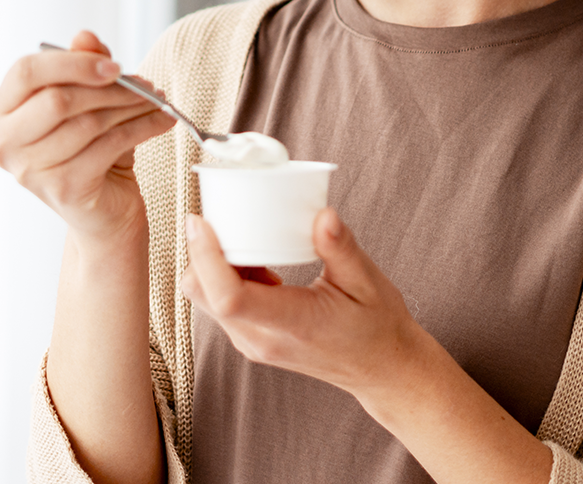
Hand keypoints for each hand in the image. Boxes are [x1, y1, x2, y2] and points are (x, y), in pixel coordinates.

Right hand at [0, 30, 174, 239]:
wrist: (104, 210)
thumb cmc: (92, 148)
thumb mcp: (89, 101)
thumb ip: (85, 66)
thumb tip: (85, 36)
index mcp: (3, 111)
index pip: (26, 72)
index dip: (72, 63)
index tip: (115, 66)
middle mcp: (6, 143)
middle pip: (58, 99)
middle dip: (110, 88)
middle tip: (147, 85)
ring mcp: (30, 170)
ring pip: (88, 122)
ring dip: (133, 107)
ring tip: (159, 102)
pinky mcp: (63, 188)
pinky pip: (109, 145)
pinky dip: (143, 128)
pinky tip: (163, 121)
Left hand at [179, 208, 425, 393]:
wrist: (381, 368)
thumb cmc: (377, 325)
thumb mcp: (367, 281)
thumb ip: (341, 247)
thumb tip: (323, 215)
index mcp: (292, 323)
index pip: (229, 298)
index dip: (205, 257)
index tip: (200, 220)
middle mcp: (262, 339)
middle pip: (202, 295)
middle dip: (200, 252)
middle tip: (223, 216)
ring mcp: (253, 343)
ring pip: (206, 299)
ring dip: (211, 263)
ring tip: (244, 234)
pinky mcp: (252, 339)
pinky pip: (221, 304)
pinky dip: (224, 275)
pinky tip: (257, 259)